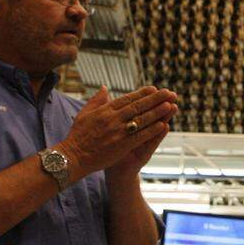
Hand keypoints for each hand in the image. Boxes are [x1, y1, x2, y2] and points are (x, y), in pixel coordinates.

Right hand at [57, 85, 178, 179]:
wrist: (73, 157)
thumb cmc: (78, 136)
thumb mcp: (84, 114)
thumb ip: (96, 100)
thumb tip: (104, 87)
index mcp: (104, 110)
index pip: (127, 99)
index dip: (142, 93)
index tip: (154, 89)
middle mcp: (112, 119)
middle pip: (138, 106)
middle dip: (155, 99)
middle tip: (169, 93)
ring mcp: (118, 132)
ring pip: (141, 120)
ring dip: (157, 112)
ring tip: (170, 105)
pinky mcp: (122, 145)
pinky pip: (140, 136)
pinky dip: (151, 130)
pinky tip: (162, 125)